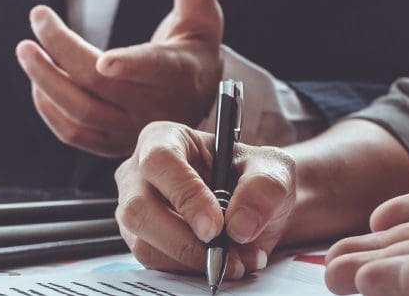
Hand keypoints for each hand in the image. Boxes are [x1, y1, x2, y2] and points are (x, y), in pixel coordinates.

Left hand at [16, 0, 222, 156]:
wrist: (193, 104)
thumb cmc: (193, 53)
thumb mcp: (202, 21)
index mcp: (178, 74)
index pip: (154, 69)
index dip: (130, 65)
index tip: (105, 59)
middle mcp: (153, 107)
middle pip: (99, 84)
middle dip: (61, 49)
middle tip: (38, 19)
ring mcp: (129, 130)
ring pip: (80, 111)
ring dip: (45, 79)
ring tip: (26, 50)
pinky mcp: (110, 144)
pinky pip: (72, 132)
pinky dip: (48, 108)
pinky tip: (38, 82)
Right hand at [115, 122, 294, 277]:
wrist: (253, 206)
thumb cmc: (253, 176)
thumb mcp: (274, 170)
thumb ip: (264, 188)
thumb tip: (239, 226)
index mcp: (164, 139)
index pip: (159, 161)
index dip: (185, 195)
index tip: (216, 226)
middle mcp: (138, 173)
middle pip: (138, 209)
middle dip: (182, 240)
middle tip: (221, 254)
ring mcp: (134, 209)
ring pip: (144, 243)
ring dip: (192, 260)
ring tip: (233, 259)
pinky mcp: (141, 240)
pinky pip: (155, 263)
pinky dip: (191, 269)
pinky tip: (219, 261)